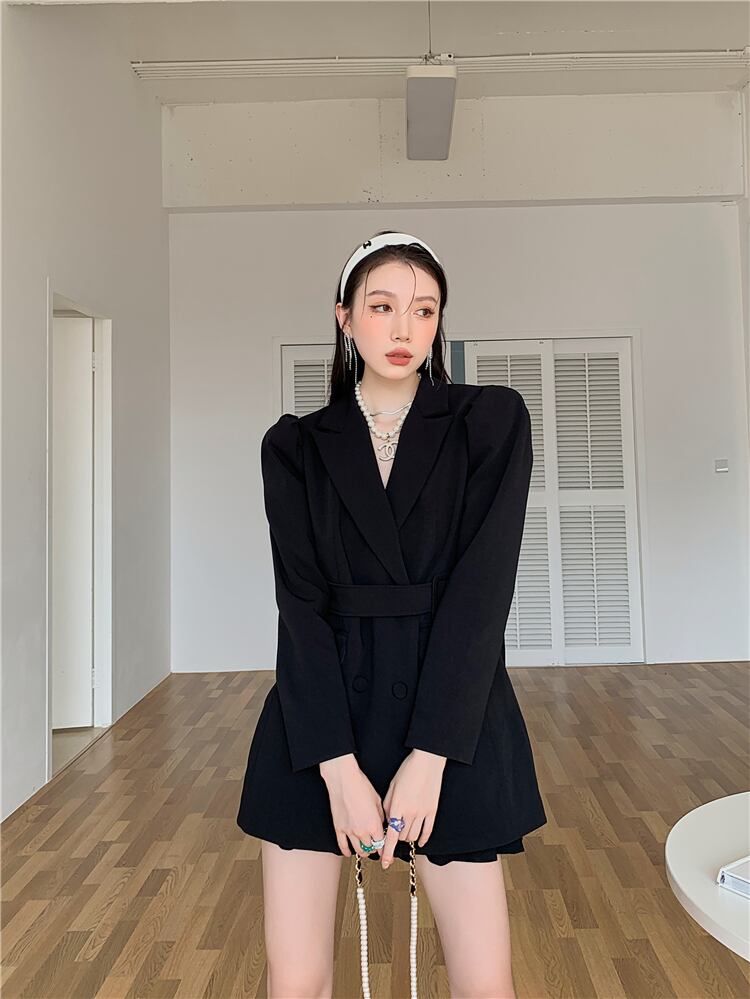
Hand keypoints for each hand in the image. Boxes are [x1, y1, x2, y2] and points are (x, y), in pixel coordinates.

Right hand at [320, 756, 386, 858]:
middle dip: (375, 848)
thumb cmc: (360, 785)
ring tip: (366, 849)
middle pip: (371, 848)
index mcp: (374, 824)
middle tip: (376, 845)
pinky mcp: (338, 828)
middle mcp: (362, 831)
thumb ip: (381, 816)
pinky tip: (349, 852)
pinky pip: (342, 846)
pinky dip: (346, 852)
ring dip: (363, 851)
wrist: (343, 779)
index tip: (386, 846)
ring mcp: (349, 831)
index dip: (385, 845)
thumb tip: (382, 824)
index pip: (382, 843)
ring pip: (358, 850)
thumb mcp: (377, 800)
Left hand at [379, 750, 445, 869]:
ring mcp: (423, 813)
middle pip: (402, 837)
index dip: (387, 852)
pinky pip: (428, 831)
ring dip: (407, 837)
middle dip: (396, 838)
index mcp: (397, 807)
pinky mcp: (433, 811)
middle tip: (393, 833)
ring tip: (404, 831)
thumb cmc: (407, 771)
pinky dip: (423, 839)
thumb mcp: (392, 787)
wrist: (427, 761)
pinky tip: (420, 842)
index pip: (391, 836)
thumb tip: (387, 821)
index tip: (385, 862)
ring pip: (414, 836)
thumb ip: (387, 806)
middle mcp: (411, 813)